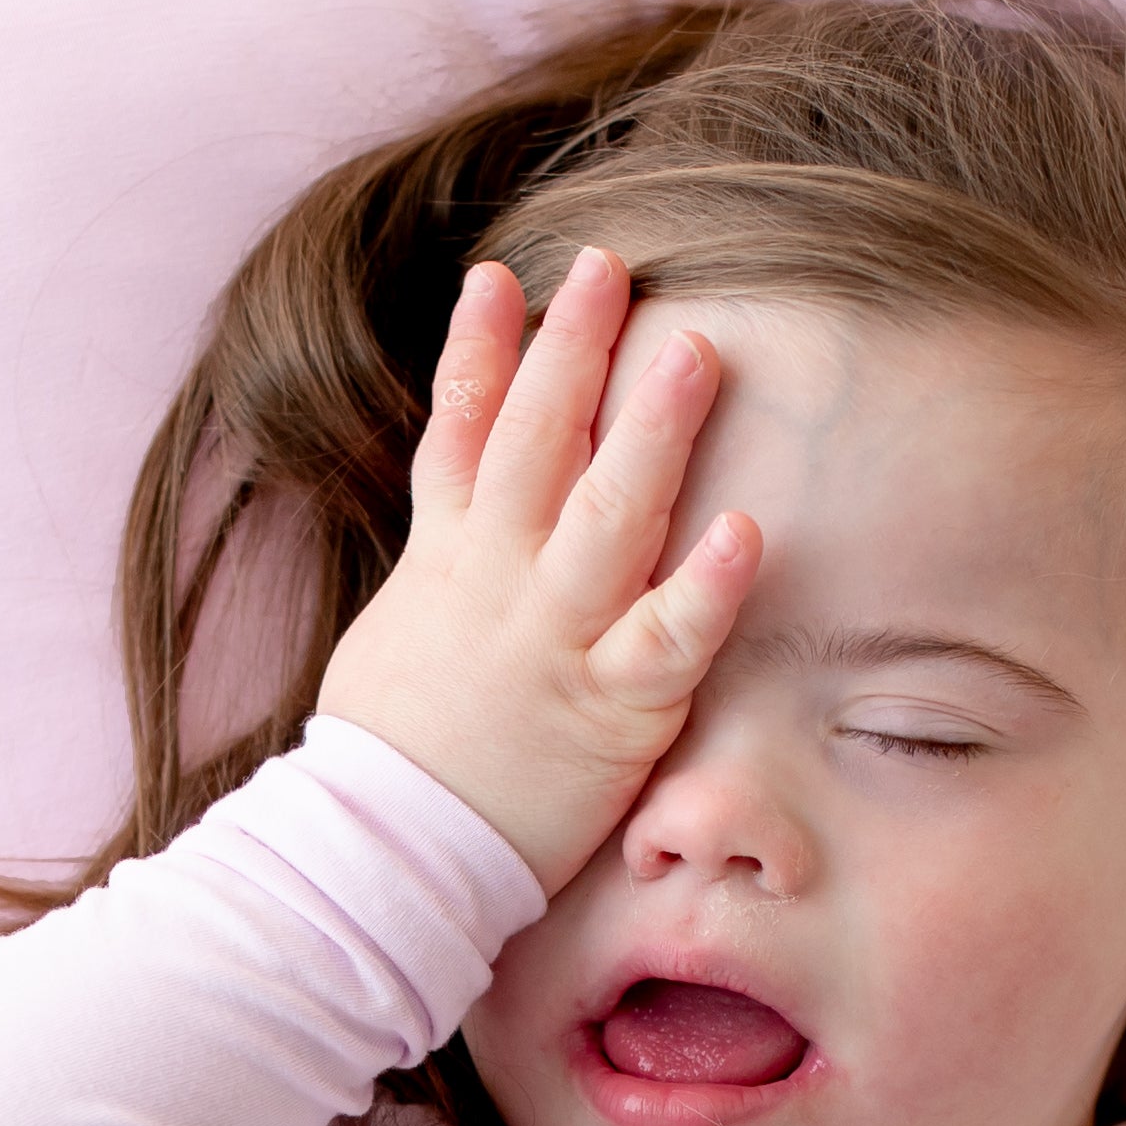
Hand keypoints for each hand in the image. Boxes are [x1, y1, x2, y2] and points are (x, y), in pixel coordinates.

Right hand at [317, 245, 762, 896]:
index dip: (481, 350)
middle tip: (612, 268)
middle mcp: (499, 581)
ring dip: (652, 429)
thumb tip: (460, 525)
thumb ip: (440, 568)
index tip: (502, 277)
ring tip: (695, 351)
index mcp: (446, 559)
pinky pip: (665, 640)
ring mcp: (555, 640)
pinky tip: (746, 529)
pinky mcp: (610, 710)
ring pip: (606, 515)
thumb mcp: (396, 634)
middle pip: (537, 442)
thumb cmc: (394, 758)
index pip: (461, 431)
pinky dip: (705, 586)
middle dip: (573, 349)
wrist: (379, 857)